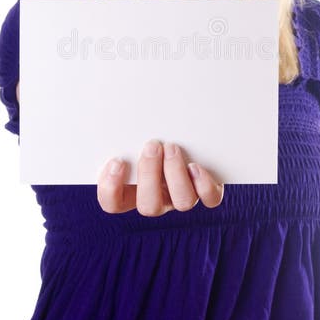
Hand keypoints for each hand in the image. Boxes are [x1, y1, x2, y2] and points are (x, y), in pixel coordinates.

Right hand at [97, 140, 223, 215]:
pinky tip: (195, 165)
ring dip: (175, 174)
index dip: (111, 189)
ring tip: (172, 147)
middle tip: (152, 146)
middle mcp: (159, 198)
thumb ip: (123, 134)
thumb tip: (109, 113)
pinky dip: (203, 184)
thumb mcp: (133, 135)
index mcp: (133, 190)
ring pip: (181, 202)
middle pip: (148, 206)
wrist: (193, 136)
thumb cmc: (155, 134)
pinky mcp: (208, 191)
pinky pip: (210, 198)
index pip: (113, 204)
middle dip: (149, 175)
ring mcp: (183, 197)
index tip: (117, 161)